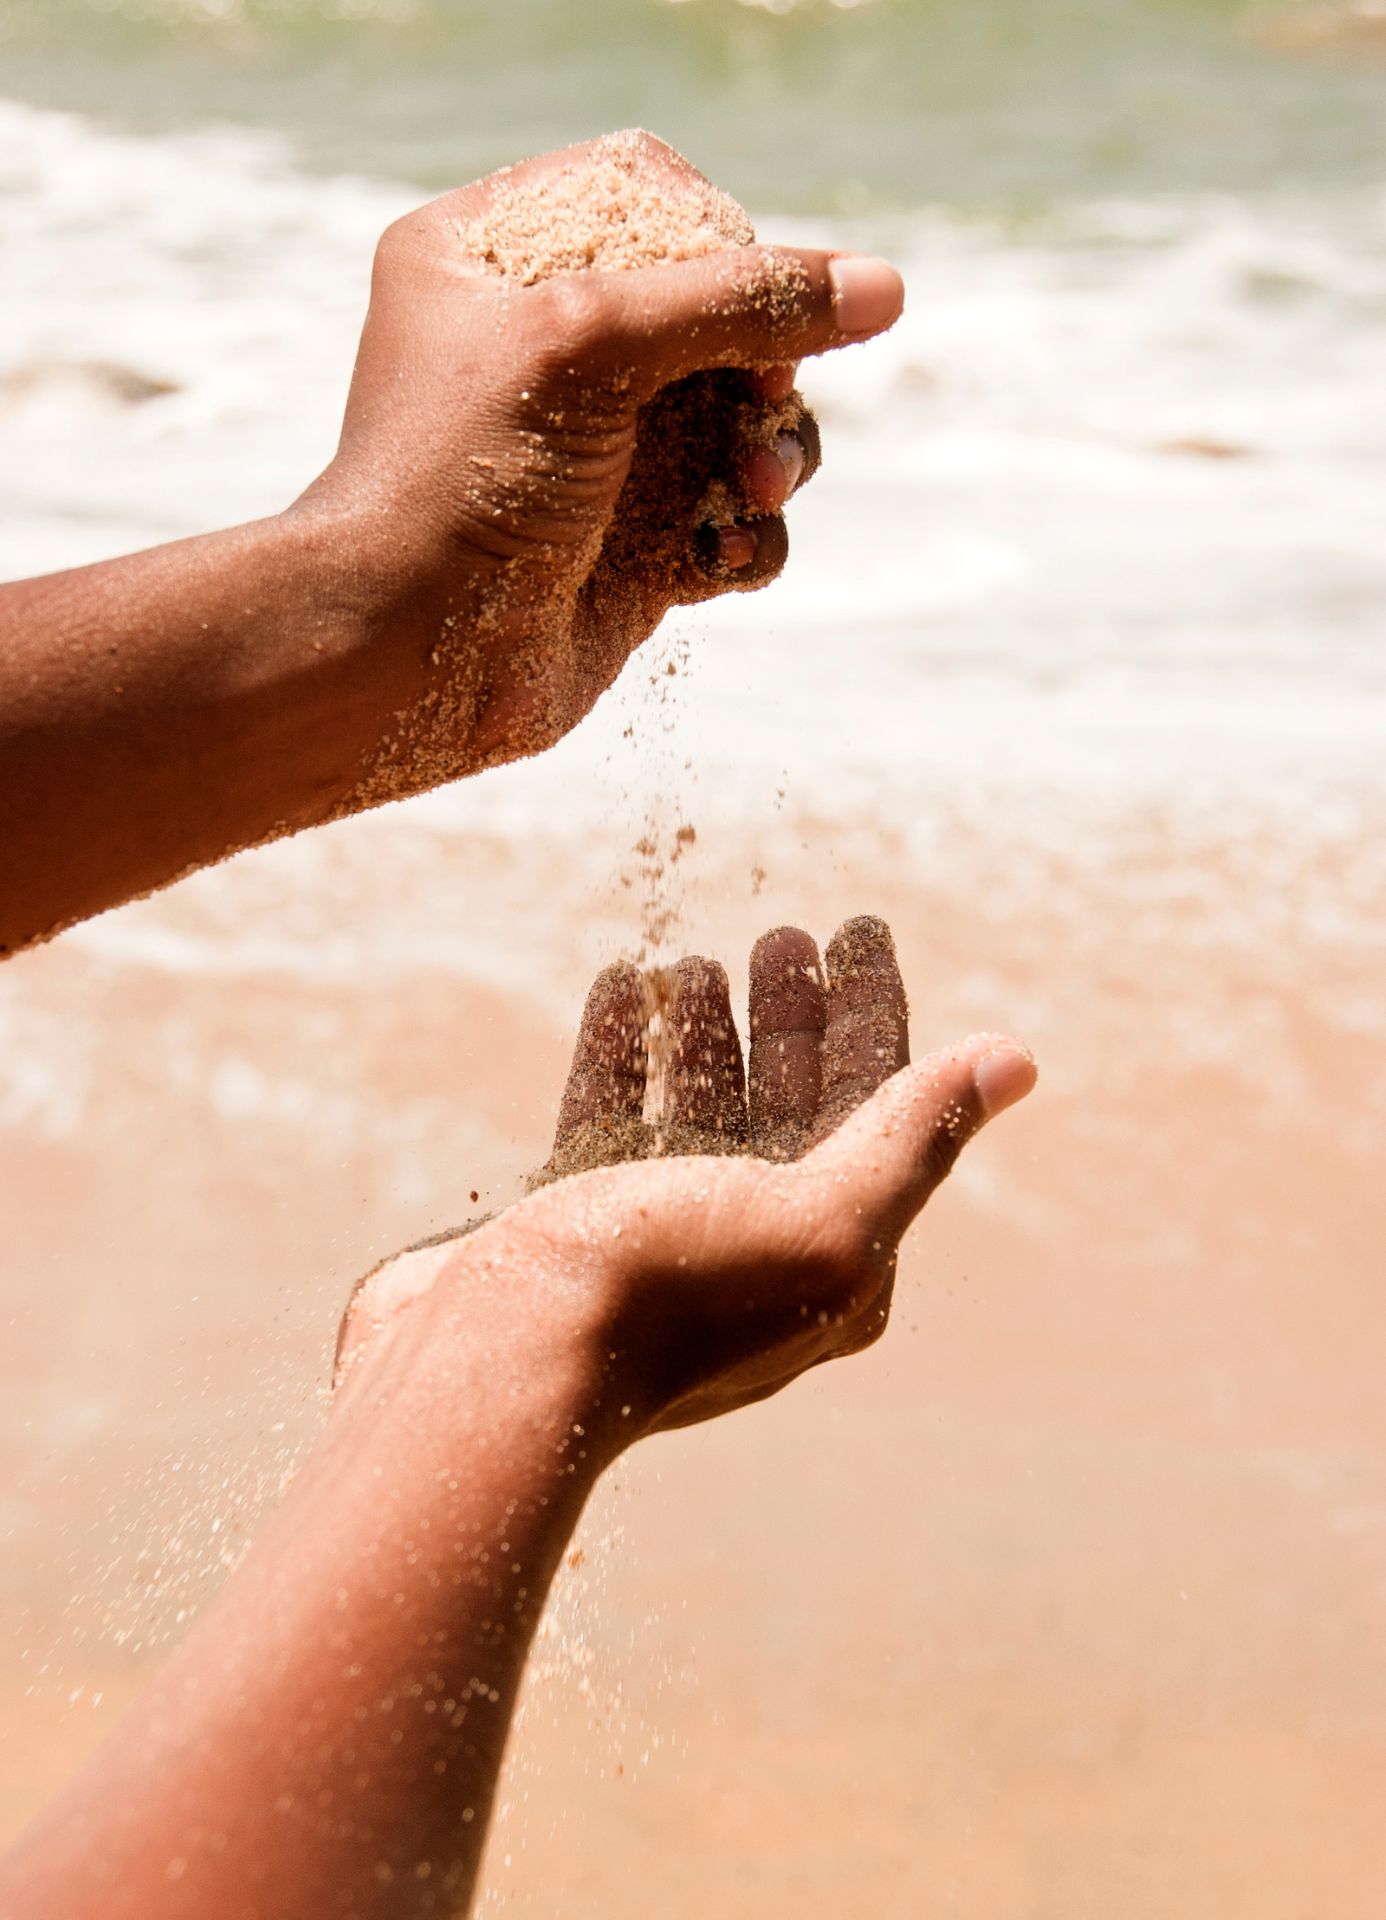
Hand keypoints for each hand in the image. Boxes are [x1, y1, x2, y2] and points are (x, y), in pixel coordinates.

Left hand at [301, 132, 903, 797]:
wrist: (409, 661)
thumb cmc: (466, 479)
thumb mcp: (595, 347)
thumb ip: (742, 301)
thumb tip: (886, 288)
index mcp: (490, 256)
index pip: (647, 195)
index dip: (718, 242)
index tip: (735, 302)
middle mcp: (544, 346)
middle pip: (716, 312)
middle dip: (761, 364)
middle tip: (764, 404)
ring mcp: (596, 450)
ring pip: (744, 418)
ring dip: (773, 451)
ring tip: (754, 489)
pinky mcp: (634, 541)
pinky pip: (733, 516)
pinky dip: (743, 537)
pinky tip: (712, 566)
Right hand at [335, 918, 1033, 1439]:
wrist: (497, 1368)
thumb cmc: (669, 1292)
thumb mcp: (821, 1216)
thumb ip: (912, 1136)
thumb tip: (1017, 1060)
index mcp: (833, 1256)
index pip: (877, 1110)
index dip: (873, 1014)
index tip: (859, 928)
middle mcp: (755, 1251)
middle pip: (789, 1103)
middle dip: (793, 1015)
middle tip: (782, 934)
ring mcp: (661, 1238)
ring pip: (699, 1109)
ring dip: (707, 1028)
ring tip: (696, 956)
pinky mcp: (577, 1226)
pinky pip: (611, 1117)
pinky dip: (624, 1050)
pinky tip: (624, 987)